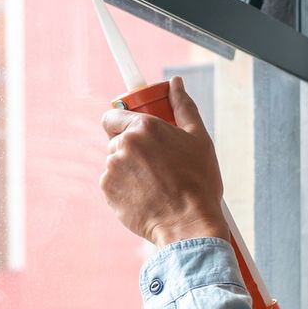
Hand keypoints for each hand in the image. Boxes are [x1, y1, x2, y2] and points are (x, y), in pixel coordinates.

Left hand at [99, 77, 227, 246]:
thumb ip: (184, 107)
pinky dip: (126, 189)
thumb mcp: (199, 140)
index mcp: (145, 126)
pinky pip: (112, 184)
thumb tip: (176, 83)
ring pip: (116, 163)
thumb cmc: (199, 183)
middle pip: (116, 140)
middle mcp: (124, 143)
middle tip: (157, 166)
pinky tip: (147, 197)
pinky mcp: (107, 191)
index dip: (123, 123)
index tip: (134, 133)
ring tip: (156, 185)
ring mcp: (112, 168)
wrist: (189, 225)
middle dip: (132, 149)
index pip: (114, 115)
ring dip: (130, 170)